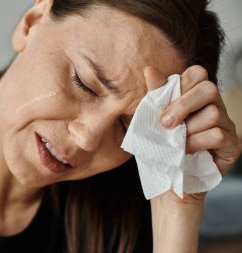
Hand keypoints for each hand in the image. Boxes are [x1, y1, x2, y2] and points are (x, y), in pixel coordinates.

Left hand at [144, 65, 241, 203]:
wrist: (165, 181)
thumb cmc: (159, 148)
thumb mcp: (151, 120)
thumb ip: (155, 95)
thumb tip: (150, 68)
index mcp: (195, 98)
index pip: (197, 74)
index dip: (181, 85)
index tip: (162, 107)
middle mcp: (214, 107)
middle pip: (209, 88)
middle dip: (183, 105)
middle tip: (165, 124)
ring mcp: (226, 125)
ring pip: (213, 113)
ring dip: (188, 130)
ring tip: (176, 144)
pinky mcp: (232, 145)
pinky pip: (218, 135)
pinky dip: (196, 143)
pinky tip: (186, 152)